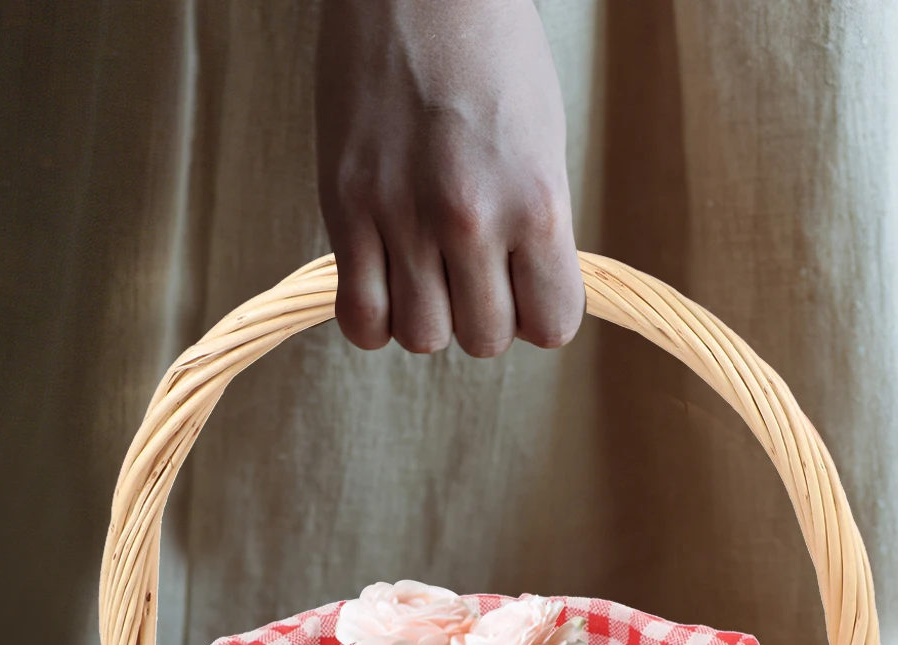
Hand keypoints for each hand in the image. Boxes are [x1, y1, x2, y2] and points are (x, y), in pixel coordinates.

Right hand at [315, 0, 583, 356]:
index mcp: (537, 201)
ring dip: (427, 318)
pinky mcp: (345, 207)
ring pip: (422, 337)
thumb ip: (535, 230)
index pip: (552, 326)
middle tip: (472, 271)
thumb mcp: (542, 142)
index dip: (539, 314)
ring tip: (426, 273)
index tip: (526, 287)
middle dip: (481, 316)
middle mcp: (471, 217)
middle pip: (483, 339)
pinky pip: (360, 317)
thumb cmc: (490, 52)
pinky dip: (375, 320)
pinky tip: (384, 287)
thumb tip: (524, 303)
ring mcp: (402, 214)